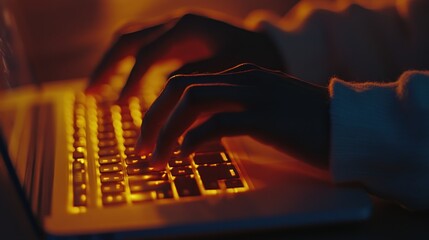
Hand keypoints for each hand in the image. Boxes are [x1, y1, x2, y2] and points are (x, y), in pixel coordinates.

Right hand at [86, 13, 284, 100]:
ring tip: (96, 91)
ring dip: (111, 65)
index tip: (118, 107)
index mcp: (186, 27)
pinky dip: (127, 67)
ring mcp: (172, 29)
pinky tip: (123, 87)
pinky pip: (142, 50)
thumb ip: (197, 77)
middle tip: (90, 93)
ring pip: (130, 42)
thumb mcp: (230, 67)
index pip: (147, 55)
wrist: (266, 46)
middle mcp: (174, 23)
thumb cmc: (253, 57)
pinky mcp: (174, 41)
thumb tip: (165, 92)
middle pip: (128, 40)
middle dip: (107, 67)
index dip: (130, 81)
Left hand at [137, 63, 329, 169]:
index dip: (160, 108)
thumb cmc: (306, 122)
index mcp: (241, 74)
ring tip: (156, 159)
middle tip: (140, 147)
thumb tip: (202, 128)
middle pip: (179, 88)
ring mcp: (254, 95)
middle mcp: (243, 79)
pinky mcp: (265, 117)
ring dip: (167, 132)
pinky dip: (195, 139)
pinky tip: (186, 155)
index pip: (185, 82)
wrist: (347, 125)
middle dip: (152, 118)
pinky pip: (218, 124)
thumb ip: (235, 109)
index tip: (150, 135)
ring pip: (192, 104)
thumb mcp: (265, 107)